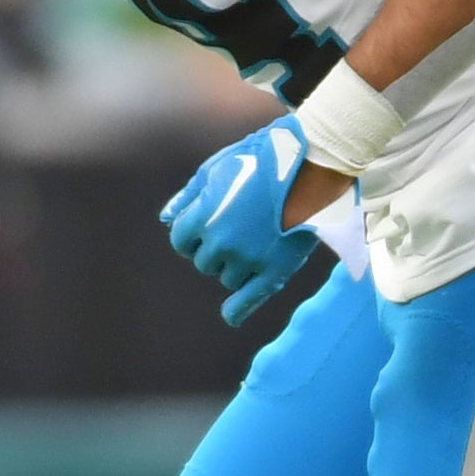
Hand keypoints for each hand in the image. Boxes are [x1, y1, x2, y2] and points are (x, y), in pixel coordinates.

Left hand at [160, 119, 326, 325]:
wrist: (309, 163)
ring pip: (228, 278)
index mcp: (202, 219)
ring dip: (234, 266)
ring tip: (255, 244)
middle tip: (238, 230)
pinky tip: (231, 316)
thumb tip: (165, 218)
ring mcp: (249, 260)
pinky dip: (238, 310)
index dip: (193, 235)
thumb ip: (188, 197)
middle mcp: (221, 244)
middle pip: (204, 263)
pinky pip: (249, 299)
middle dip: (215, 250)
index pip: (181, 242)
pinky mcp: (275, 269)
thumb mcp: (216, 169)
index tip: (207, 226)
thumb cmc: (259, 159)